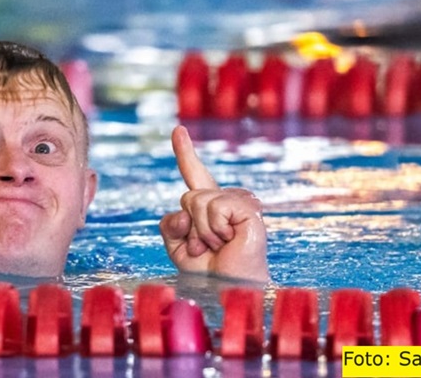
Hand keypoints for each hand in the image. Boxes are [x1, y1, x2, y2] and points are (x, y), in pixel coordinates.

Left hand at [159, 125, 268, 281]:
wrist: (227, 289)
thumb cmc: (208, 271)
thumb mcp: (177, 246)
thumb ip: (170, 224)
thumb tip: (182, 211)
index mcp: (209, 206)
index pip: (194, 174)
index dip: (185, 152)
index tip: (178, 129)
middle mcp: (226, 199)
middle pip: (188, 196)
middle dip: (188, 227)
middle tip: (207, 247)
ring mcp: (240, 201)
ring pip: (198, 200)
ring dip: (200, 232)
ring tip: (219, 246)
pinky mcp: (250, 208)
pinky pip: (214, 207)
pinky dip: (213, 230)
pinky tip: (229, 240)